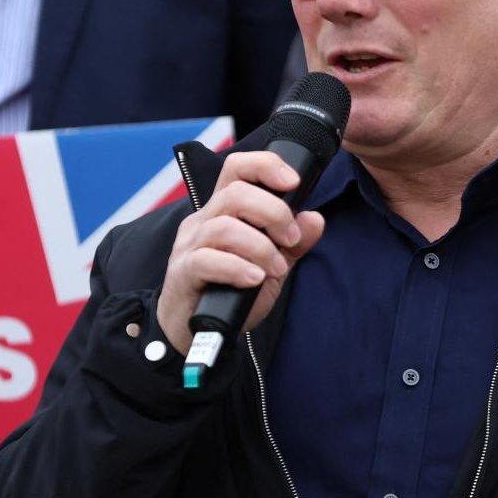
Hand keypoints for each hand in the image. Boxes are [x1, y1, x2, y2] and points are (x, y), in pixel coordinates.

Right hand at [156, 151, 325, 353]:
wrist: (195, 331)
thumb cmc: (231, 292)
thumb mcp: (271, 266)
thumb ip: (292, 244)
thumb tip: (314, 219)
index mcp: (223, 210)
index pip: (237, 168)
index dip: (265, 166)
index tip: (293, 182)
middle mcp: (203, 220)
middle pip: (236, 192)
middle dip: (273, 212)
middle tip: (291, 240)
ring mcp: (189, 245)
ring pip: (224, 227)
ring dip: (260, 247)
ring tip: (276, 269)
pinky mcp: (183, 272)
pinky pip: (206, 260)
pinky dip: (237, 268)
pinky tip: (254, 280)